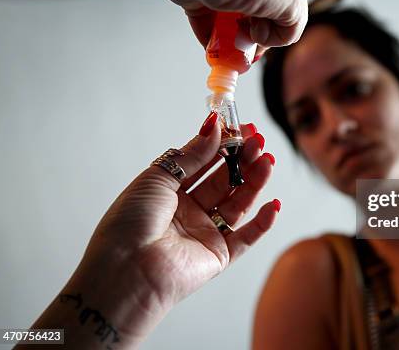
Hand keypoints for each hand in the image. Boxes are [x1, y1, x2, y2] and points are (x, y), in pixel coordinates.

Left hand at [56, 112, 277, 345]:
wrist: (125, 271)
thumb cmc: (129, 223)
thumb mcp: (158, 178)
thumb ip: (191, 155)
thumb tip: (214, 127)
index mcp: (171, 190)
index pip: (204, 163)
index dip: (223, 145)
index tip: (242, 128)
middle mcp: (190, 210)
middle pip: (225, 181)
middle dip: (242, 160)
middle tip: (258, 143)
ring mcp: (205, 232)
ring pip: (238, 203)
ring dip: (254, 183)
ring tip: (267, 161)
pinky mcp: (218, 255)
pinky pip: (246, 237)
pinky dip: (263, 223)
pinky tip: (273, 204)